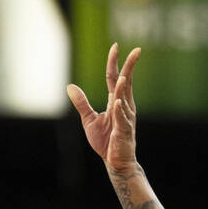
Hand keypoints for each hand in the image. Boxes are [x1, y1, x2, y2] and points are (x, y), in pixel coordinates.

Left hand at [67, 43, 139, 172]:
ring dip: (122, 88)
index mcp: (115, 101)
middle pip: (126, 82)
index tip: (115, 46)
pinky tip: (117, 102)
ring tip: (122, 77)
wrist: (115, 162)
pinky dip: (119, 111)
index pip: (114, 78)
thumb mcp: (89, 120)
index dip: (114, 62)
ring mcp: (126, 118)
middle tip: (137, 50)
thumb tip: (70, 87)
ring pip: (125, 99)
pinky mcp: (124, 131)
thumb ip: (81, 103)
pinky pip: (122, 119)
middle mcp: (124, 106)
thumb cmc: (106, 142)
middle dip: (130, 67)